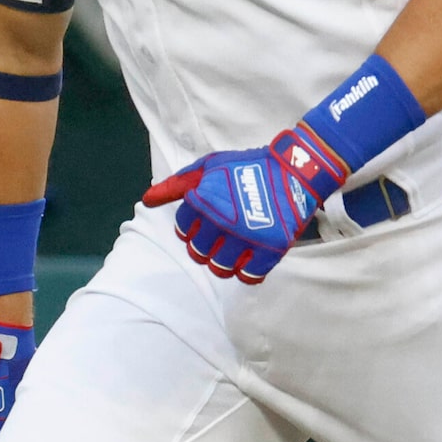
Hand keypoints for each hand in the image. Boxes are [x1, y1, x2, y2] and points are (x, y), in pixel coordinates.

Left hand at [141, 125, 344, 284]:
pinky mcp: (269, 249)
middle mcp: (222, 221)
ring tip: (234, 249)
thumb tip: (147, 200)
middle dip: (205, 247)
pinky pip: (248, 275)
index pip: (183, 228)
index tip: (205, 222)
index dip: (192, 227)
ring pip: (220, 267)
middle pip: (198, 252)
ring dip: (224, 262)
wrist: (295, 170)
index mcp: (204, 200)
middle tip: (220, 238)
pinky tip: (250, 259)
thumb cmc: (248, 166)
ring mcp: (246, 237)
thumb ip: (176, 184)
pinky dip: (247, 271)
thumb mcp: (209, 166)